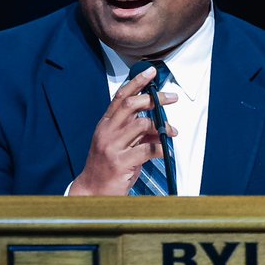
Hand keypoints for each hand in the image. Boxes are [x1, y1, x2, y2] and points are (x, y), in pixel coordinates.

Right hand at [69, 67, 177, 195]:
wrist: (92, 192)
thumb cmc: (108, 168)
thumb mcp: (121, 146)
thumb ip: (138, 133)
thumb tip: (160, 125)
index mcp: (105, 125)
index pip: (120, 96)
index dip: (136, 82)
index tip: (151, 72)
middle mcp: (106, 132)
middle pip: (131, 105)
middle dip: (154, 98)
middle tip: (171, 98)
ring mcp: (112, 147)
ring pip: (141, 125)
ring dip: (162, 125)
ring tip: (172, 131)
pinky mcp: (120, 162)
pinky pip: (147, 149)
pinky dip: (161, 148)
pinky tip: (166, 151)